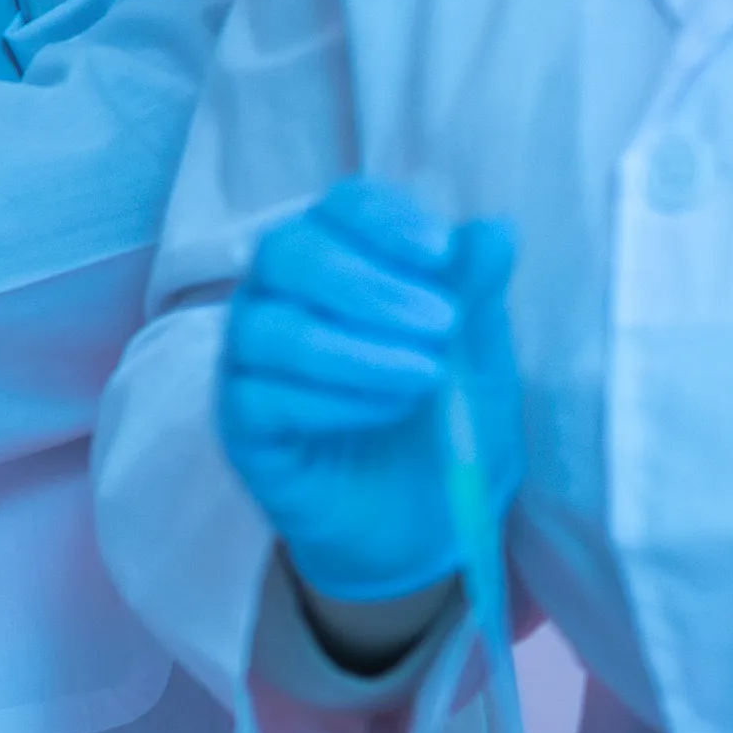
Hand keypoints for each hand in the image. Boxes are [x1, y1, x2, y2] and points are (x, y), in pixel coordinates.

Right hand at [216, 178, 520, 610]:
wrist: (423, 524)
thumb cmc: (446, 422)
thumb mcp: (481, 357)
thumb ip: (477, 294)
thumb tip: (493, 230)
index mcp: (343, 260)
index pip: (341, 208)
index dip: (385, 220)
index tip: (442, 254)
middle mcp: (282, 296)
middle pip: (287, 252)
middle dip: (368, 284)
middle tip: (442, 326)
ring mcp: (250, 359)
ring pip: (269, 328)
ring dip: (354, 349)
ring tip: (425, 379)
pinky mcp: (240, 422)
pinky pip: (260, 396)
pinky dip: (330, 400)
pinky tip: (385, 414)